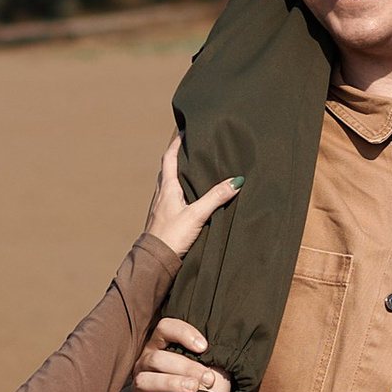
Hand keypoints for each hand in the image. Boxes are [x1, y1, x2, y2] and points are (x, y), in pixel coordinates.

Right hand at [124, 314, 231, 391]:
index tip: (205, 347)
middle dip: (185, 366)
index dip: (183, 333)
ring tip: (192, 391)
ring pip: (144, 380)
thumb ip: (209, 366)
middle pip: (157, 358)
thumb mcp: (196, 375)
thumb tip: (235, 358)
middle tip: (208, 379)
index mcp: (159, 350)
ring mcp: (138, 391)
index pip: (165, 328)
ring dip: (170, 383)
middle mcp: (145, 367)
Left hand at [144, 135, 242, 259]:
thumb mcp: (197, 214)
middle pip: (167, 169)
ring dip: (176, 173)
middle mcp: (161, 194)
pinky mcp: (162, 219)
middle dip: (177, 156)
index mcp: (167, 188)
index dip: (176, 143)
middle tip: (189, 147)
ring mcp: (160, 207)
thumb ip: (216, 197)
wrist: (155, 261)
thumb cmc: (172, 236)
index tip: (184, 131)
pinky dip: (177, 191)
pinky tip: (185, 198)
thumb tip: (236, 181)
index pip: (169, 158)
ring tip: (190, 169)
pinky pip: (169, 198)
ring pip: (167, 183)